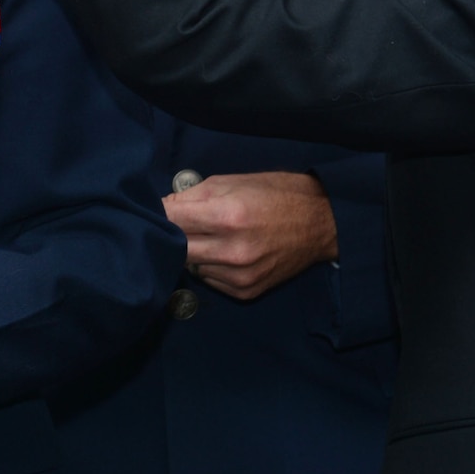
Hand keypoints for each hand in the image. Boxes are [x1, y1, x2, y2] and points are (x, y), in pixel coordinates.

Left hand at [163, 172, 338, 300]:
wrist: (321, 224)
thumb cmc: (275, 194)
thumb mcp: (231, 181)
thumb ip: (191, 195)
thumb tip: (160, 207)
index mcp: (227, 217)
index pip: (170, 220)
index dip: (157, 212)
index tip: (153, 209)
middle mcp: (232, 251)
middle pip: (174, 248)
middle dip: (170, 235)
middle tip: (175, 224)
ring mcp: (239, 276)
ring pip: (190, 266)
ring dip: (191, 252)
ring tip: (207, 236)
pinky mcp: (245, 291)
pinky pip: (209, 280)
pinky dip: (209, 266)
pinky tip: (223, 252)